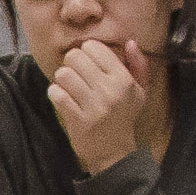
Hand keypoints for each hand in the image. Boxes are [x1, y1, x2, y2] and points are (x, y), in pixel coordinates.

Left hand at [47, 40, 153, 172]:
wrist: (115, 152)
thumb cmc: (125, 116)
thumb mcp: (140, 91)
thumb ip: (138, 64)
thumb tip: (131, 42)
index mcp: (124, 79)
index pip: (94, 47)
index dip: (87, 52)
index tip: (88, 63)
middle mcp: (109, 90)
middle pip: (75, 57)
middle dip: (72, 63)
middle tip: (76, 74)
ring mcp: (93, 106)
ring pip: (63, 74)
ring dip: (62, 79)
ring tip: (69, 86)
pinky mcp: (78, 120)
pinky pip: (57, 94)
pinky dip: (55, 93)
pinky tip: (62, 98)